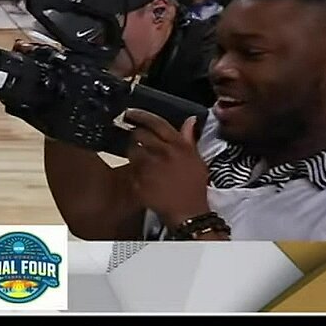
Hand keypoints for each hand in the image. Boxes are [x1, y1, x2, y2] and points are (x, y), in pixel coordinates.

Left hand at [123, 110, 209, 227]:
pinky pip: (129, 169)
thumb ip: (189, 138)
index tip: (130, 113)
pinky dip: (132, 170)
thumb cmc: (194, 185)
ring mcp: (148, 167)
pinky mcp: (138, 180)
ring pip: (132, 151)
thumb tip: (190, 119)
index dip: (141, 115)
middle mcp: (162, 153)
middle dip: (136, 137)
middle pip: (139, 135)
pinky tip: (140, 176)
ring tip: (140, 161)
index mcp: (178, 146)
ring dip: (133, 154)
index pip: (156, 123)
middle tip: (137, 142)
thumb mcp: (196, 159)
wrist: (188, 212)